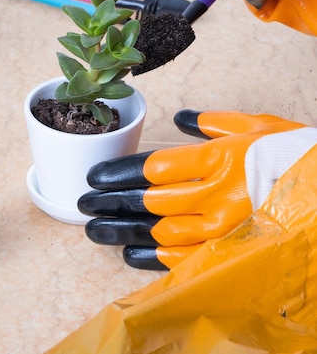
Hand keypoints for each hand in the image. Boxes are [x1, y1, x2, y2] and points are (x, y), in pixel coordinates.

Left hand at [79, 110, 316, 269]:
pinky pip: (182, 259)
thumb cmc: (293, 155)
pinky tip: (129, 254)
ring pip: (157, 232)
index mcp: (219, 157)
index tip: (94, 177)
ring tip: (95, 230)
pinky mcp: (230, 251)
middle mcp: (217, 194)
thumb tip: (181, 117)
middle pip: (148, 202)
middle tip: (83, 204)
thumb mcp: (256, 127)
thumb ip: (213, 123)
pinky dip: (151, 258)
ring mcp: (223, 228)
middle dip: (110, 203)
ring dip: (122, 232)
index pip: (152, 168)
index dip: (117, 174)